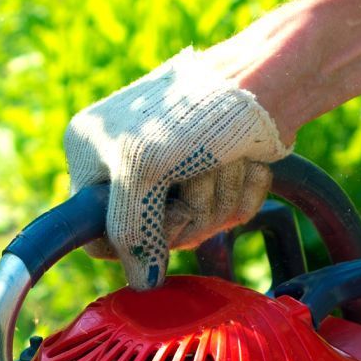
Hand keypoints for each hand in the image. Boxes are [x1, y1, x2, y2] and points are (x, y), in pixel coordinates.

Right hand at [64, 48, 290, 289]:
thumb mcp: (143, 170)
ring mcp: (176, 170)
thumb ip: (131, 231)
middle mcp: (130, 163)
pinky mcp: (217, 172)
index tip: (159, 227)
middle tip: (200, 174)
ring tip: (225, 157)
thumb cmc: (196, 113)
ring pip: (199, 224)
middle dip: (191, 211)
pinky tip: (246, 160)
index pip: (98, 233)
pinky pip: (230, 212)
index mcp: (93, 153)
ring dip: (221, 196)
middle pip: (157, 235)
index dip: (131, 242)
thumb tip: (141, 283)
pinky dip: (244, 190)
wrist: (267, 77)